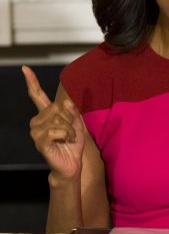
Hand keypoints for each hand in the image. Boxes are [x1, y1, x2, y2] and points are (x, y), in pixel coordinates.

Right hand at [22, 65, 84, 181]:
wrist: (71, 164)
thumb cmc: (72, 144)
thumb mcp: (77, 123)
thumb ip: (73, 111)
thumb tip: (66, 101)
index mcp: (46, 115)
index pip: (37, 95)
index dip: (32, 82)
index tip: (25, 68)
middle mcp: (37, 121)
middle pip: (57, 107)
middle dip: (70, 118)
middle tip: (71, 131)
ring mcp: (36, 132)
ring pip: (58, 119)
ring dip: (70, 128)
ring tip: (68, 138)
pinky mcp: (40, 142)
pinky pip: (57, 130)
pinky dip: (67, 135)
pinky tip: (65, 141)